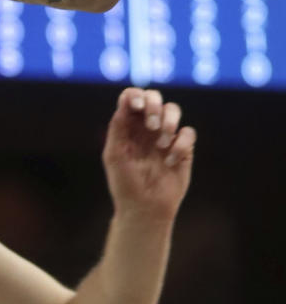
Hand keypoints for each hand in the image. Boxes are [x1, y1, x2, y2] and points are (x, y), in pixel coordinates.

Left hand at [101, 86, 194, 221]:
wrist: (144, 208)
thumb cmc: (125, 183)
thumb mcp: (115, 154)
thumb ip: (118, 127)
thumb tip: (125, 101)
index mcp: (127, 126)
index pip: (132, 98)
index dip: (136, 95)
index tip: (137, 107)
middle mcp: (146, 127)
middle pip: (154, 97)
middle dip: (154, 105)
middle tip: (151, 125)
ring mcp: (165, 136)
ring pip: (173, 110)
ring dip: (169, 122)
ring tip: (160, 144)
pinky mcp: (183, 149)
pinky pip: (188, 133)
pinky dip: (180, 145)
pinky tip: (169, 161)